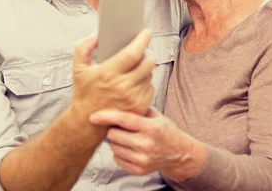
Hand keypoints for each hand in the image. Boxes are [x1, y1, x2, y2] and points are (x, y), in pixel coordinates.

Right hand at [71, 30, 155, 122]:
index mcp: (108, 73)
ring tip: (136, 68)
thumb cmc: (84, 92)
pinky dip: (145, 83)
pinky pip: (150, 88)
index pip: (133, 52)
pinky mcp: (140, 107)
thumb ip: (83, 48)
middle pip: (148, 62)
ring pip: (150, 74)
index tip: (147, 32)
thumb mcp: (78, 68)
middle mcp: (123, 86)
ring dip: (146, 68)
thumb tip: (96, 35)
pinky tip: (135, 83)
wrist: (87, 122)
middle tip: (142, 51)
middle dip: (148, 54)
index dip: (142, 40)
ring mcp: (133, 98)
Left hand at [89, 107, 206, 181]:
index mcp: (151, 128)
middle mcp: (146, 144)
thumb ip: (137, 109)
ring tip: (128, 138)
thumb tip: (114, 101)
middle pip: (114, 135)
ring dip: (116, 141)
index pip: (124, 120)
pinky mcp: (138, 170)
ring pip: (113, 148)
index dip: (106, 116)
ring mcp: (142, 159)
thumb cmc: (165, 130)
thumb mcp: (155, 115)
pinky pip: (117, 159)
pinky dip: (120, 152)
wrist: (178, 153)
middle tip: (120, 127)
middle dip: (113, 129)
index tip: (93, 116)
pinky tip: (130, 148)